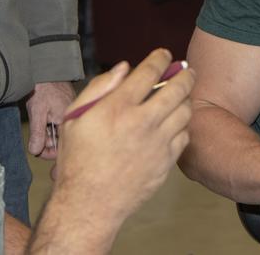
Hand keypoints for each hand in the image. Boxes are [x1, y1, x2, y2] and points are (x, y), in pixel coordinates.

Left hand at [26, 81, 75, 159]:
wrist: (45, 68)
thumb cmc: (42, 87)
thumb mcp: (37, 112)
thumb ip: (37, 133)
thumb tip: (35, 151)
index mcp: (68, 120)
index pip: (62, 146)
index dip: (49, 152)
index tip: (38, 151)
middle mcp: (73, 117)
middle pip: (62, 139)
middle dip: (48, 142)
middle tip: (35, 139)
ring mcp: (70, 112)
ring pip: (60, 130)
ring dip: (48, 132)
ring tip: (38, 125)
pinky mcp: (66, 107)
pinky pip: (60, 122)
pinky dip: (50, 124)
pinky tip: (43, 118)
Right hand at [54, 50, 193, 225]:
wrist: (88, 204)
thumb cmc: (77, 160)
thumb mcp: (74, 118)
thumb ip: (98, 87)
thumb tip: (124, 68)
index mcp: (117, 108)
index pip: (149, 71)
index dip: (160, 58)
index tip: (164, 55)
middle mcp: (141, 123)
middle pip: (177, 88)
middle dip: (185, 74)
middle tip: (185, 70)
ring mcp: (157, 144)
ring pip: (185, 111)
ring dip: (185, 98)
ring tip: (180, 96)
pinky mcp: (165, 163)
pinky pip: (184, 136)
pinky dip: (182, 125)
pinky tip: (174, 123)